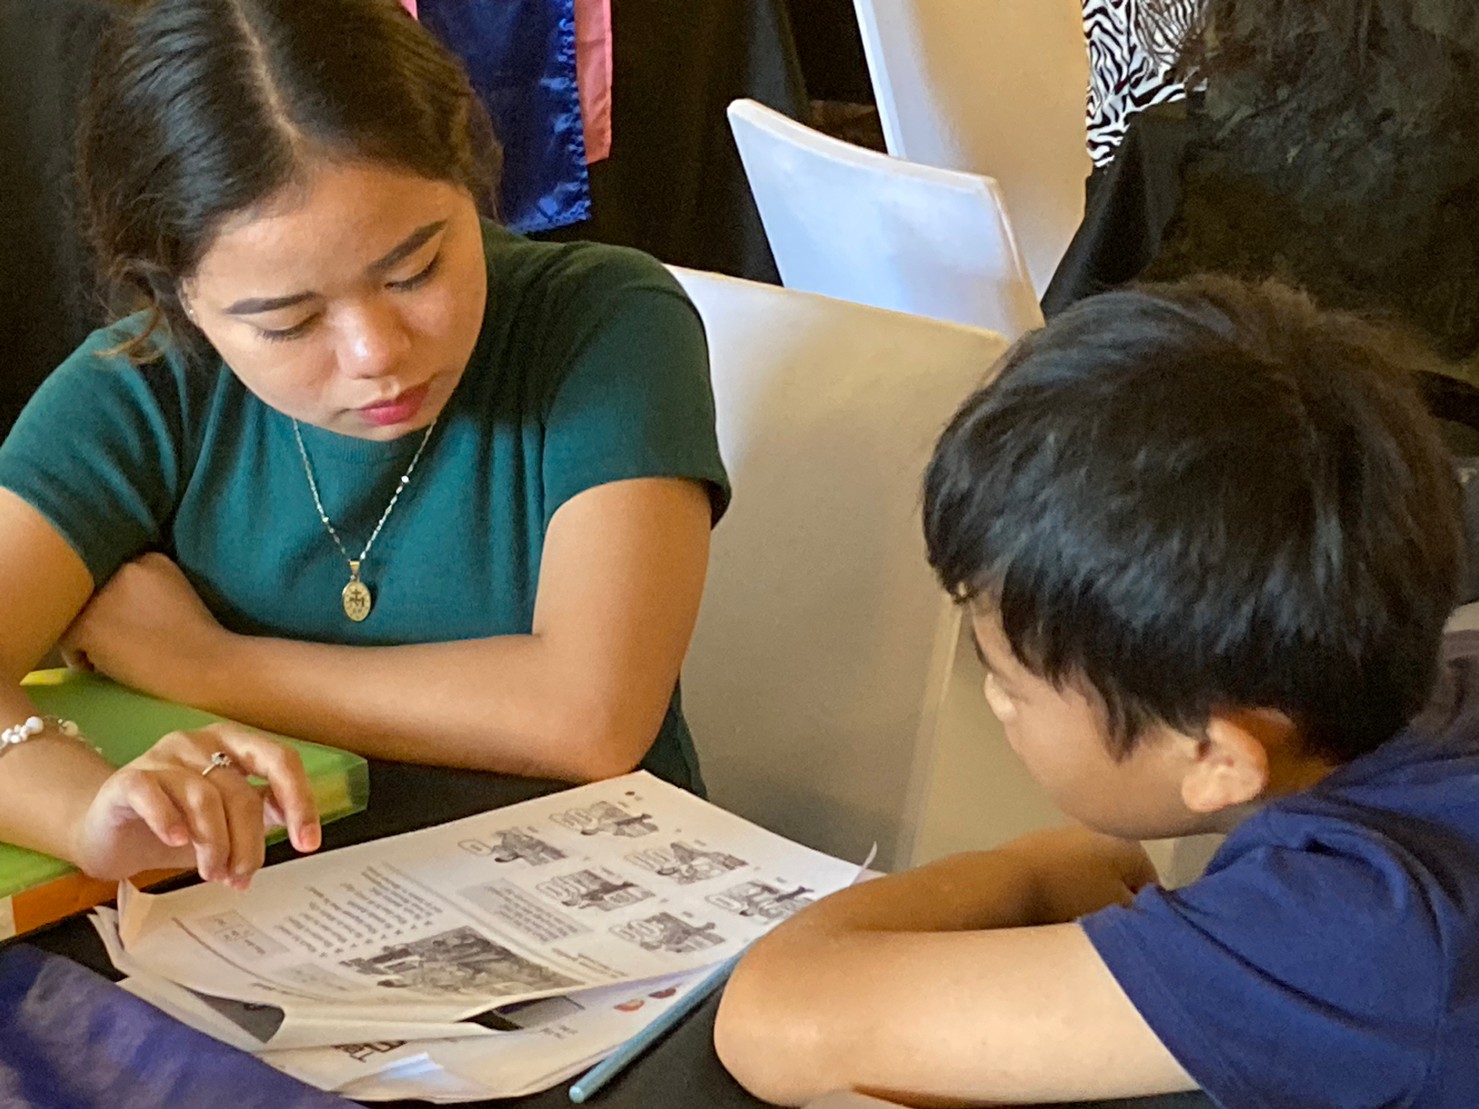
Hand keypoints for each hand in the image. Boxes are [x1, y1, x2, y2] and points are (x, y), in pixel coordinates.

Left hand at [62, 553, 227, 701]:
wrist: (208, 666)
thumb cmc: (201, 640)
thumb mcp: (178, 593)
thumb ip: (146, 586)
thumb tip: (112, 604)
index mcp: (149, 557)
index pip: (113, 578)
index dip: (119, 603)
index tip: (138, 622)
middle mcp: (121, 568)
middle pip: (91, 595)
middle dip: (103, 617)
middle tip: (129, 639)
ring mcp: (102, 596)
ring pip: (77, 618)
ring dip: (93, 638)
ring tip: (123, 654)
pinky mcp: (88, 625)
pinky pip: (69, 644)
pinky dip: (86, 660)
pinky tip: (115, 665)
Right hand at [72, 723, 320, 888]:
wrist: (110, 832)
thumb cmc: (177, 822)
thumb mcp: (228, 818)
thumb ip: (262, 811)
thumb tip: (298, 822)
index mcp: (233, 743)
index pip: (280, 760)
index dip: (300, 801)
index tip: (308, 842)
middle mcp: (199, 742)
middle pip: (241, 792)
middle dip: (248, 843)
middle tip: (242, 875)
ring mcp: (161, 757)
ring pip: (204, 798)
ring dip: (215, 845)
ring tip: (213, 872)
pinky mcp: (127, 780)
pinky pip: (153, 796)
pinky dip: (170, 821)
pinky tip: (176, 842)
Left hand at [998, 826, 1159, 922]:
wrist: (1006, 882)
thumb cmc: (1071, 895)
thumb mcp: (1119, 908)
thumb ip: (1139, 910)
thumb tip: (1141, 911)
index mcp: (1125, 840)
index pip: (1150, 883)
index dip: (1145, 912)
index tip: (1131, 933)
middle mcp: (1096, 830)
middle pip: (1116, 876)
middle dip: (1113, 902)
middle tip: (1104, 929)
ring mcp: (1061, 835)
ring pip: (1086, 876)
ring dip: (1083, 897)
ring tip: (1073, 921)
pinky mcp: (1032, 847)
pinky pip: (1057, 875)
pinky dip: (1057, 891)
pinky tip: (1048, 909)